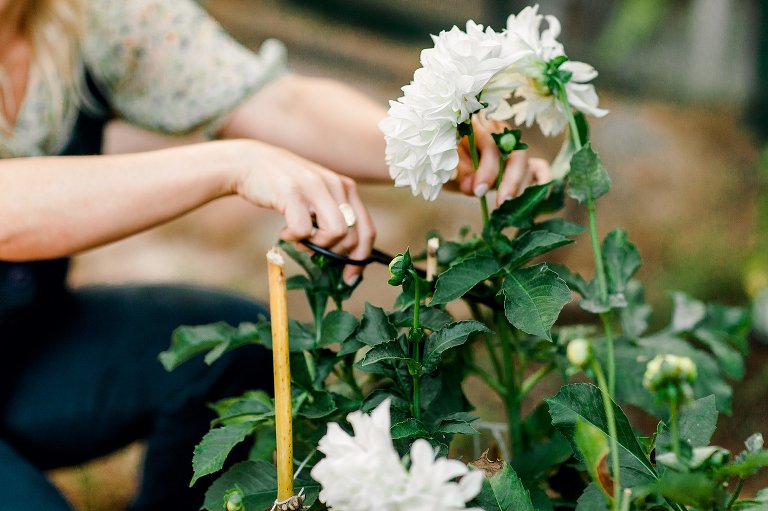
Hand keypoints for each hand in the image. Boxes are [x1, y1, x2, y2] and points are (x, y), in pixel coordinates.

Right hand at [234, 140, 375, 284]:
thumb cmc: (286, 186)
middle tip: (314, 249)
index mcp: (346, 188)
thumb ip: (334, 216)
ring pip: (335, 232)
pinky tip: (284, 231)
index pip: (367, 229)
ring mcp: (315, 187)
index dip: (361, 258)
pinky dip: (293, 238)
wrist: (251, 162)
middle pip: (353, 236)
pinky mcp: (292, 192)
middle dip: (334, 253)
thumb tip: (346, 255)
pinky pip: (304, 230)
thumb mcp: (318, 196)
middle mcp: (336, 185)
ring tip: (300, 239)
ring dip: (316, 245)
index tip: (350, 277)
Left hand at [453, 114, 551, 204]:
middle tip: (501, 203)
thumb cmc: (452, 161)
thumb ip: (462, 174)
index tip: (479, 191)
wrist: (453, 164)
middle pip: (515, 154)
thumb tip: (474, 188)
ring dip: (521, 187)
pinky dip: (543, 181)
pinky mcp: (525, 162)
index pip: (491, 144)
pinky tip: (540, 198)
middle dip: (510, 180)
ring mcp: (515, 148)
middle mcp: (501, 133)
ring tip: (510, 207)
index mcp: (481, 127)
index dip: (487, 169)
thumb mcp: (452, 165)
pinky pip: (541, 168)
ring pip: (526, 164)